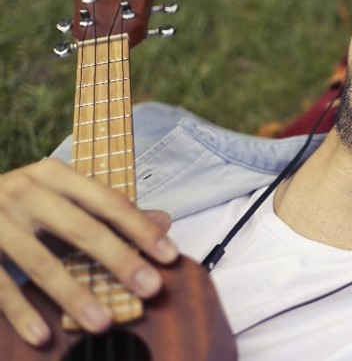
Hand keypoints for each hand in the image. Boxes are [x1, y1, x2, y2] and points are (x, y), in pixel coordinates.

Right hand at [0, 159, 177, 345]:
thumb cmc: (20, 202)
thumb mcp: (61, 196)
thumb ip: (109, 210)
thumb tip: (164, 221)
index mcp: (54, 175)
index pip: (109, 202)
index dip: (141, 230)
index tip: (170, 256)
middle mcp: (25, 192)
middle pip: (82, 230)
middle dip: (120, 261)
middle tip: (151, 289)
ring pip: (41, 263)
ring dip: (74, 296)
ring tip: (103, 323)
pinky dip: (21, 313)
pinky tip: (44, 335)